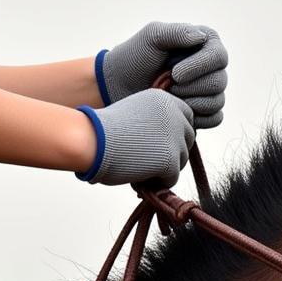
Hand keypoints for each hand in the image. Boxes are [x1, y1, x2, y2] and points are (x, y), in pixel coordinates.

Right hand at [74, 90, 195, 187]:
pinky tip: (140, 172)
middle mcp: (174, 114)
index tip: (159, 139)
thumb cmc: (106, 129)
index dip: (175, 131)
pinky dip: (157, 180)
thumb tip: (174, 140)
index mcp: (164, 99)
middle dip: (172, 149)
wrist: (93, 139)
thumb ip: (156, 119)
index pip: (187, 117)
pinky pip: (172, 177)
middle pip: (188, 139)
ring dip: (164, 165)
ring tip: (139, 161)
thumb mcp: (135, 111)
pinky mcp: (170, 159)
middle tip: (148, 154)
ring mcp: (174, 136)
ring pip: (181, 159)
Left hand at [97, 21, 227, 128]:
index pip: (218, 56)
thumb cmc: (135, 57)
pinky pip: (215, 118)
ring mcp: (210, 88)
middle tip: (167, 84)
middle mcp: (211, 65)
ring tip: (167, 94)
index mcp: (204, 42)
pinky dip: (196, 117)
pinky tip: (176, 108)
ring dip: (190, 101)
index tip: (174, 73)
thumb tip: (201, 37)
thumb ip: (176, 32)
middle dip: (189, 87)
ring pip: (217, 101)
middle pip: (219, 81)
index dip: (198, 67)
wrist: (121, 86)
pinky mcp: (206, 110)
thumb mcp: (151, 37)